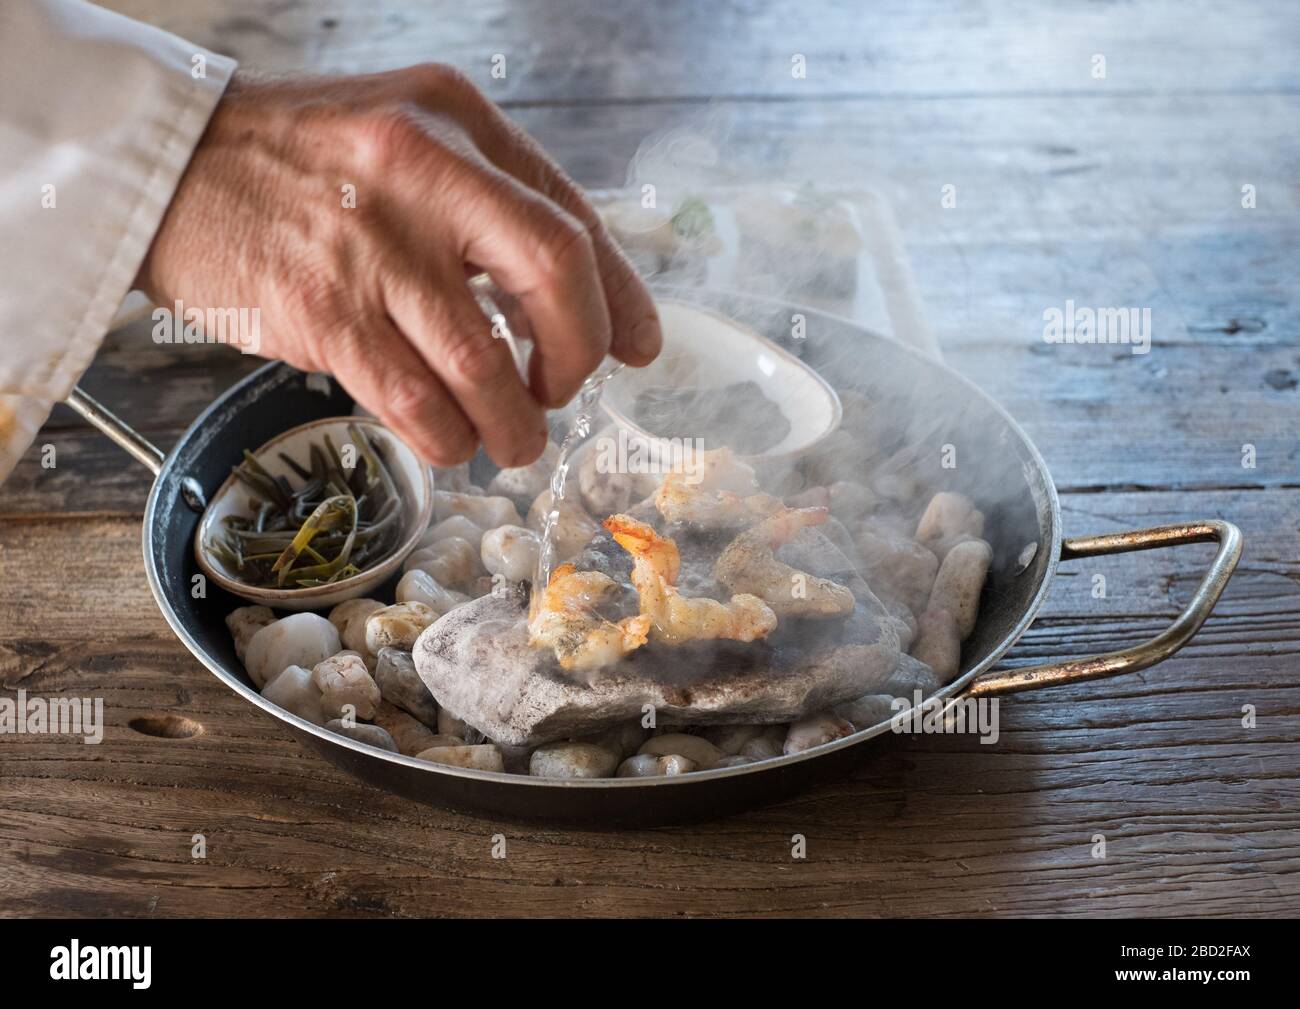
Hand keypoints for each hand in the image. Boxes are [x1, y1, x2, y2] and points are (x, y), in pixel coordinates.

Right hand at [135, 65, 660, 466]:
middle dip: (578, 354)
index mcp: (455, 122)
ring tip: (510, 437)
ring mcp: (370, 244)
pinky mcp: (322, 311)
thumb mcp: (409, 139)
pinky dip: (447, 435)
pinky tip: (450, 439)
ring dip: (514, 421)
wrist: (168, 166)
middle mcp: (422, 171)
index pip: (572, 212)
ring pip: (485, 361)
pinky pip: (414, 400)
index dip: (620, 296)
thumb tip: (592, 306)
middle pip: (554, 272)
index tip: (639, 349)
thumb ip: (495, 204)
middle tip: (562, 391)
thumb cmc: (302, 161)